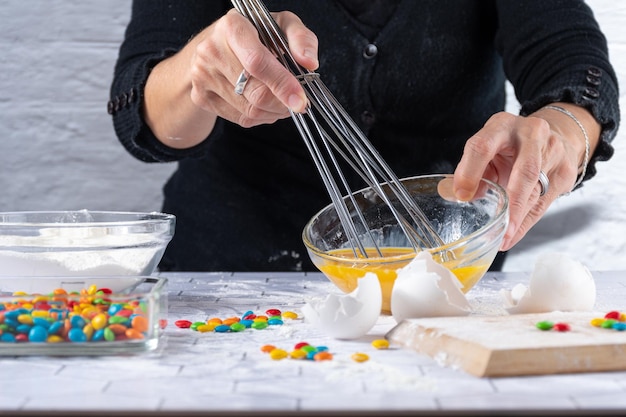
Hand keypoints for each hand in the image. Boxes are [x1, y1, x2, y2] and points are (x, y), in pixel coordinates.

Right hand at [143, 9, 318, 147]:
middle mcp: (212, 50)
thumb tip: (310, 63)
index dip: (282, 84)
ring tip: (282, 102)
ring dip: (274, 112)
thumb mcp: (280, 25)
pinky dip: (260, 117)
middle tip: (297, 102)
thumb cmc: (253, 36)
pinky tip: (265, 105)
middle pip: (256, 92)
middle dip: (283, 103)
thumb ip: (300, 38)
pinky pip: (240, 118)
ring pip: (250, 110)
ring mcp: (203, 75)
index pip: (257, 62)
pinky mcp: (201, 96)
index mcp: (233, 27)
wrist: (212, 47)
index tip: (301, 100)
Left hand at [452, 103, 599, 250]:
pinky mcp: (565, 171)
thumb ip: (473, 169)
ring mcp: (553, 152)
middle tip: (498, 226)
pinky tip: (512, 235)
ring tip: (503, 237)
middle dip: (512, 202)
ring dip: (518, 217)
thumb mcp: (488, 148)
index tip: (463, 195)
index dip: (470, 172)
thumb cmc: (510, 145)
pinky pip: (544, 203)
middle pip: (526, 171)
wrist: (553, 133)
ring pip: (536, 190)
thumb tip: (458, 195)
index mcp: (502, 126)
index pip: (483, 146)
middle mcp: (531, 134)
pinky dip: (526, 222)